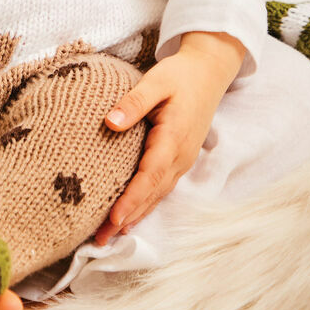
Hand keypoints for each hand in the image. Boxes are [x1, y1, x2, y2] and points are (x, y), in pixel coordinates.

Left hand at [94, 31, 244, 244]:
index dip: (131, 199)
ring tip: (109, 235)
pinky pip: (161, 187)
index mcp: (174, 138)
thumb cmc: (180, 74)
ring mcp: (183, 159)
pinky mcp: (180, 158)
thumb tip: (110, 122)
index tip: (113, 218)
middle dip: (127, 217)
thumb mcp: (156, 81)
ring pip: (157, 195)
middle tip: (99, 239)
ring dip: (135, 215)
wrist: (209, 70)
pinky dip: (145, 203)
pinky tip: (130, 215)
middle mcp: (181, 156)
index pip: (149, 175)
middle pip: (152, 193)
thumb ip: (133, 102)